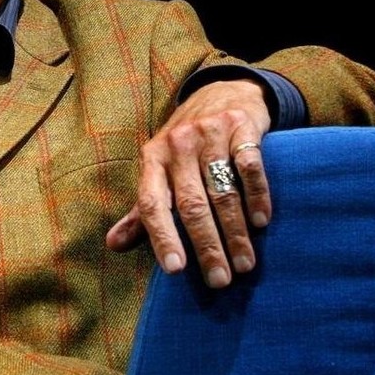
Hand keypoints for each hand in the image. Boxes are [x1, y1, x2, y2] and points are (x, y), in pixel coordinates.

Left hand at [106, 79, 271, 287]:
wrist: (219, 94)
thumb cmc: (184, 147)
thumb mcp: (157, 171)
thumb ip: (140, 210)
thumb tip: (112, 245)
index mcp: (151, 159)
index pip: (151, 203)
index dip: (161, 237)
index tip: (175, 270)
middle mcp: (177, 146)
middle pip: (191, 204)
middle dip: (206, 246)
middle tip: (220, 280)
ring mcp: (209, 134)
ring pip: (222, 191)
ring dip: (235, 231)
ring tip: (245, 263)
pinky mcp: (241, 127)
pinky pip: (249, 166)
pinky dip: (257, 196)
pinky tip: (262, 222)